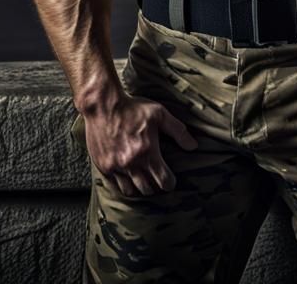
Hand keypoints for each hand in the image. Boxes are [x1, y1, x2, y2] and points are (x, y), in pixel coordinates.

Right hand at [82, 94, 198, 196]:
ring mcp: (116, 167)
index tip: (171, 181)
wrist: (103, 106)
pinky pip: (115, 186)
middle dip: (155, 186)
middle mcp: (131, 164)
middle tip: (157, 180)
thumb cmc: (132, 108)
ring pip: (130, 191)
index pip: (163, 181)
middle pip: (147, 189)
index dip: (169, 183)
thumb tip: (193, 146)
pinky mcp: (103, 166)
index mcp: (147, 152)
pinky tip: (127, 178)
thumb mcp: (159, 114)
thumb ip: (178, 131)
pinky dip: (123, 185)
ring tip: (143, 180)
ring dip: (139, 188)